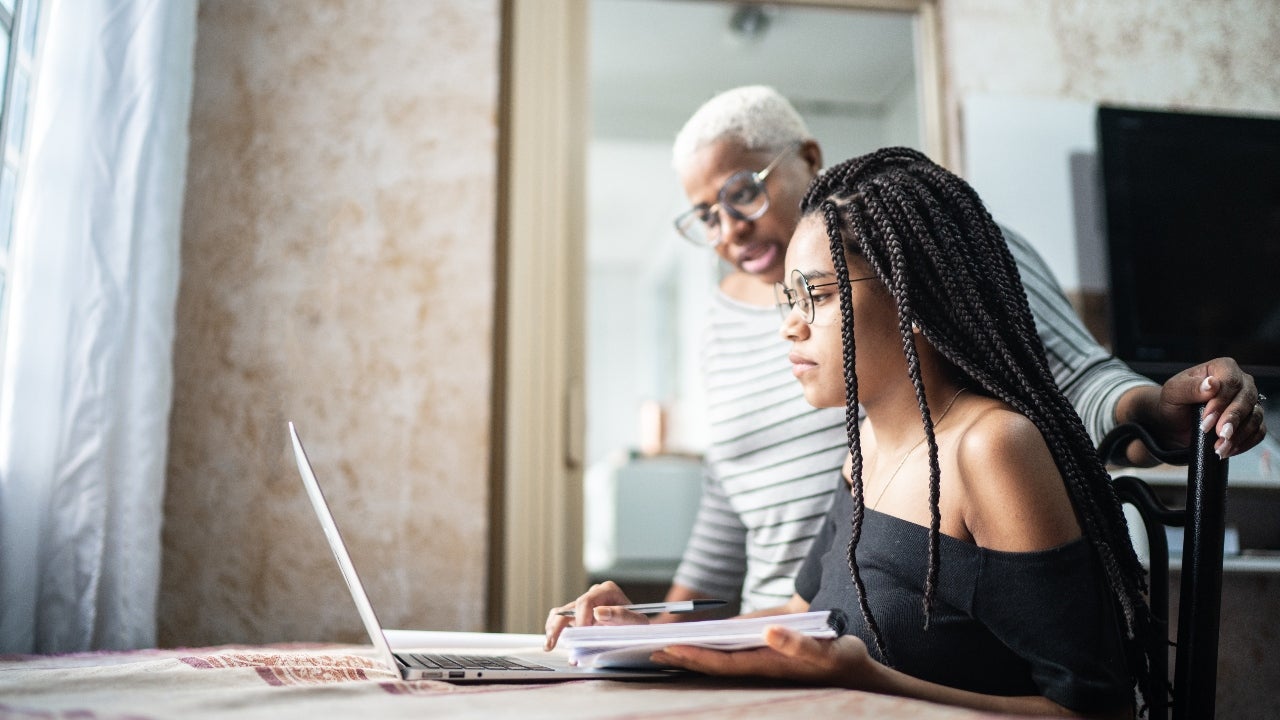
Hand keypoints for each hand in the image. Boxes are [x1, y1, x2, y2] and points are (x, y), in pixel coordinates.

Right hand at [544, 581, 648, 650]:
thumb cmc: (638, 625)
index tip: (583, 632)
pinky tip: (551, 643)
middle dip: (560, 625)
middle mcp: (593, 595)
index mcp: (607, 591)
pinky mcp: (578, 617)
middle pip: (570, 607)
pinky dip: (554, 630)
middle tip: (555, 642)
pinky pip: (560, 619)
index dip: (581, 618)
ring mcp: (584, 605)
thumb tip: (598, 612)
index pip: (586, 602)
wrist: (638, 630)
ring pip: (561, 613)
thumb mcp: (637, 621)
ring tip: (549, 644)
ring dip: (553, 628)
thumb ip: (621, 616)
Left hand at [649, 626, 879, 689]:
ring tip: (655, 645)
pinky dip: (702, 645)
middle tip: (648, 649)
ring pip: (713, 657)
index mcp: (766, 665)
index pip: (722, 662)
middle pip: (709, 661)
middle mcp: (755, 666)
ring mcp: (755, 661)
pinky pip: (724, 651)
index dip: (695, 656)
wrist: (854, 668)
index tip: (669, 648)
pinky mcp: (758, 654)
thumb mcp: (826, 650)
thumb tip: (769, 633)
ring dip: (686, 651)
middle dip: (679, 655)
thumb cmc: (840, 659)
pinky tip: (685, 641)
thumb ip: (798, 644)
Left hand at [1132, 358, 1266, 458]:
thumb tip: (1212, 384)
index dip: (1221, 401)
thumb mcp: (1173, 392)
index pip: (1230, 381)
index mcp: (1222, 368)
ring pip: (1255, 416)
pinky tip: (1228, 449)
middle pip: (1247, 399)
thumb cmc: (1174, 402)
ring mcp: (1248, 402)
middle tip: (1219, 434)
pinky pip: (1258, 431)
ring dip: (1239, 434)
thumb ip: (1190, 387)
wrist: (1174, 422)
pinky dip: (1245, 442)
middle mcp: (1240, 382)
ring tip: (1220, 447)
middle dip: (1232, 419)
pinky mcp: (1250, 420)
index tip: (1207, 418)